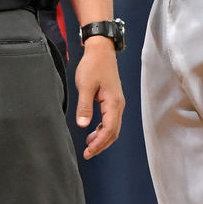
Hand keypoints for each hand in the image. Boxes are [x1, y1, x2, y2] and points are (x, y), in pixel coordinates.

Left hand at [74, 36, 124, 158]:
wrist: (101, 50)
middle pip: (113, 132)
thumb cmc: (93, 65)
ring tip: (89, 145)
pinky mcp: (112, 100)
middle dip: (101, 145)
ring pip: (113, 127)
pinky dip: (103, 129)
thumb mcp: (85, 86)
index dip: (99, 143)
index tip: (88, 151)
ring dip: (102, 138)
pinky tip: (93, 131)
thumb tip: (83, 125)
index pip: (109, 130)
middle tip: (88, 153)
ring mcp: (117, 103)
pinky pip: (110, 120)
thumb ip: (84, 106)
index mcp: (113, 103)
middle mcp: (118, 105)